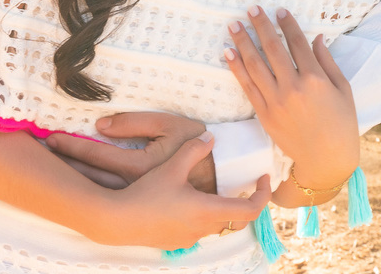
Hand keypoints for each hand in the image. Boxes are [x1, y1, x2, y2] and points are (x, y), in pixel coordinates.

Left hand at [46, 112, 215, 192]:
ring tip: (50, 172)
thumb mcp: (169, 125)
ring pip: (95, 193)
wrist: (223, 175)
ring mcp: (137, 202)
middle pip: (88, 178)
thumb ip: (133, 122)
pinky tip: (76, 189)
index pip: (96, 154)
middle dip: (63, 167)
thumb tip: (100, 125)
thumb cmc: (197, 145)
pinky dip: (88, 194)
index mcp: (139, 166)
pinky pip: (108, 201)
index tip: (51, 139)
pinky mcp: (141, 208)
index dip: (72, 145)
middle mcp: (133, 188)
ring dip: (72, 182)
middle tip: (38, 156)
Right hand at [93, 133, 269, 248]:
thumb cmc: (147, 194)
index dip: (262, 194)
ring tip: (211, 187)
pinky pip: (198, 228)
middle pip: (236, 219)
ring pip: (216, 224)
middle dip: (242, 201)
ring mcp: (189, 238)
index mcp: (207, 210)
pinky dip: (202, 215)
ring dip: (219, 207)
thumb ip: (194, 150)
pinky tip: (185, 200)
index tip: (262, 179)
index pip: (250, 209)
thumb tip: (210, 138)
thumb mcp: (172, 166)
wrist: (118, 221)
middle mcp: (203, 228)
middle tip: (243, 183)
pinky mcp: (176, 241)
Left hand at [226, 7, 358, 191]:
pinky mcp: (264, 114)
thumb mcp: (343, 89)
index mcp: (316, 79)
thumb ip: (327, 61)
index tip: (279, 10)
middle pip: (272, 49)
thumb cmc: (342, 124)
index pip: (297, 43)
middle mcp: (293, 87)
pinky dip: (237, 69)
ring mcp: (276, 101)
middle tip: (251, 9)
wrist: (326, 160)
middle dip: (261, 26)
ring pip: (255, 65)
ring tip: (233, 26)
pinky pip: (247, 87)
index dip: (287, 24)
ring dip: (242, 43)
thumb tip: (315, 37)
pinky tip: (229, 53)